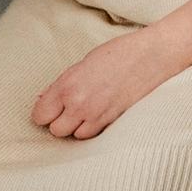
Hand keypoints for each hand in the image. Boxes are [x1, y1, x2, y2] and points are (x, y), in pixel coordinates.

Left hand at [33, 31, 181, 140]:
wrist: (151, 57)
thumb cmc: (117, 54)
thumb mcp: (82, 64)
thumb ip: (61, 85)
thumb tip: (43, 99)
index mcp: (67, 86)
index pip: (40, 115)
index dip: (44, 112)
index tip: (50, 108)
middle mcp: (78, 104)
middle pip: (55, 130)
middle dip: (59, 121)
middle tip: (68, 110)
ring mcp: (96, 115)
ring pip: (74, 136)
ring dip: (76, 127)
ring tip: (85, 112)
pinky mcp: (112, 121)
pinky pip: (92, 135)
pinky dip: (92, 129)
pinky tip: (97, 115)